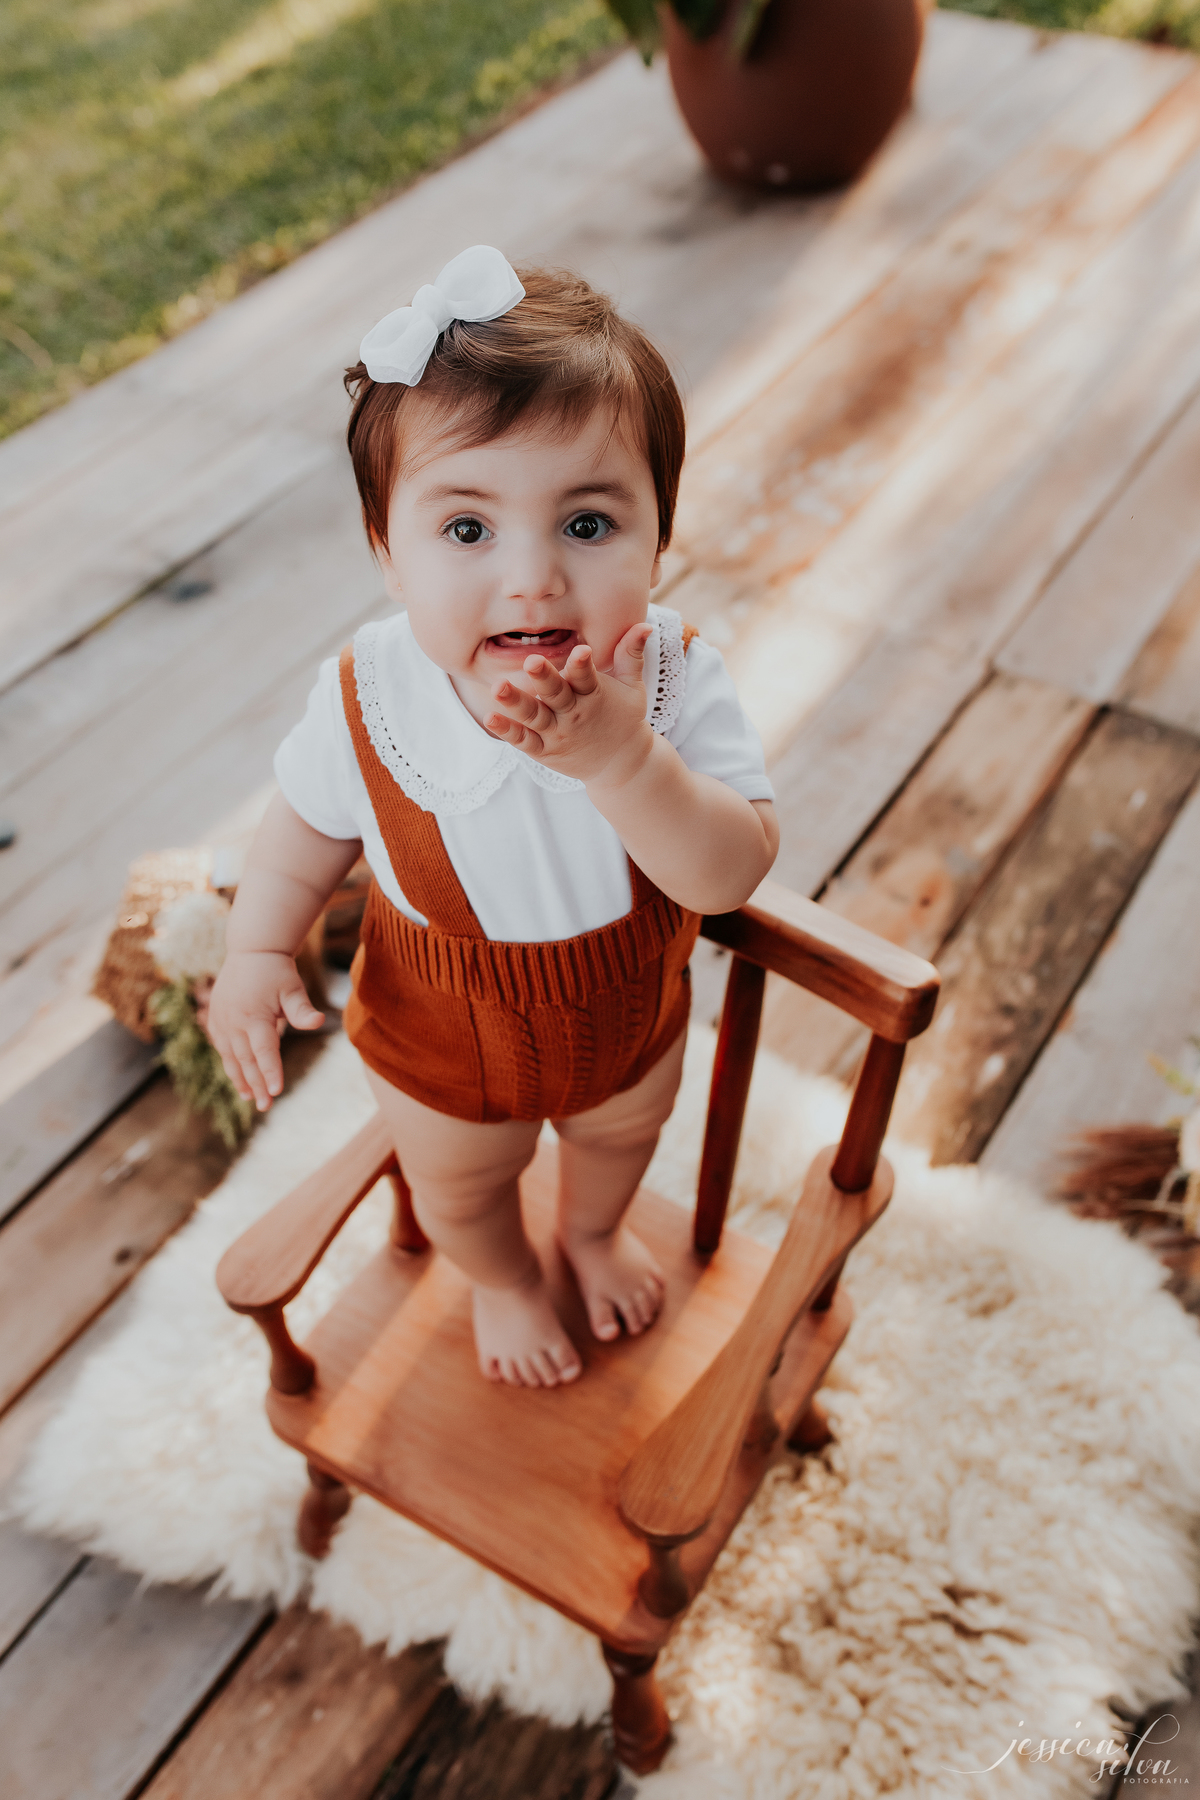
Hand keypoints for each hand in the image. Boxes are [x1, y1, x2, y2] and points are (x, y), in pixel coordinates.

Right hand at [207, 949, 323, 1110]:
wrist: (251, 951)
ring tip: (249, 1097)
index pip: (264, 1051)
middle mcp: (234, 1021)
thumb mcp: (293, 988)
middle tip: (265, 1105)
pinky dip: (229, 1063)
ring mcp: (222, 1020)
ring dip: (240, 1078)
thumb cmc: (277, 971)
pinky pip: (221, 1046)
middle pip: (246, 1060)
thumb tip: (319, 1023)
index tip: (275, 1092)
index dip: (270, 1072)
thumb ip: (302, 1010)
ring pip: (231, 1057)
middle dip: (256, 1084)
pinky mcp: (216, 1018)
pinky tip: (237, 1076)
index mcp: (254, 1016)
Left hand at [485, 622, 653, 787]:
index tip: (581, 650)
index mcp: (595, 695)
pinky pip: (524, 740)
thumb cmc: (624, 717)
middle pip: (557, 695)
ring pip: (535, 717)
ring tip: (498, 687)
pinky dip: (508, 731)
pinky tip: (491, 717)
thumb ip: (630, 654)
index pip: (588, 677)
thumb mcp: (632, 686)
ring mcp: (558, 734)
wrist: (621, 764)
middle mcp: (575, 714)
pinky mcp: (544, 750)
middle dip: (545, 679)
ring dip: (516, 703)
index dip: (582, 665)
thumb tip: (644, 623)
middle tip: (531, 661)